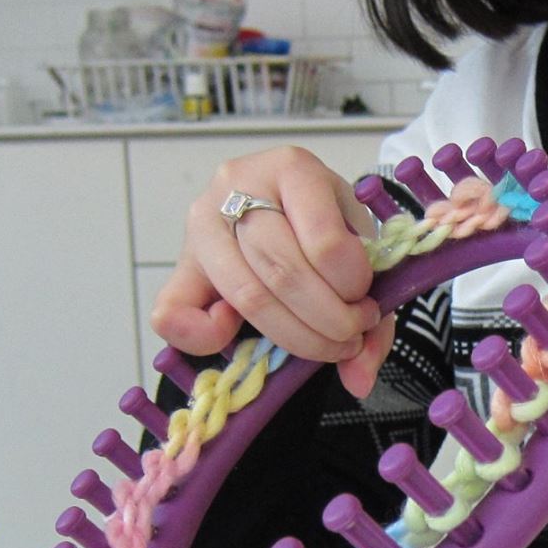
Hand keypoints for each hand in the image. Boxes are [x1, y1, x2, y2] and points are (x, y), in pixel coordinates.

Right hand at [151, 146, 396, 398]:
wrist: (283, 209)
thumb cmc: (324, 229)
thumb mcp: (361, 252)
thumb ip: (375, 314)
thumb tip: (359, 379)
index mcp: (292, 167)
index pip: (324, 240)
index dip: (352, 287)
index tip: (367, 304)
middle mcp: (237, 184)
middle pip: (283, 271)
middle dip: (328, 319)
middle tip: (349, 337)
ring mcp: (201, 222)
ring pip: (246, 294)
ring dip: (293, 336)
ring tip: (323, 345)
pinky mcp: (179, 262)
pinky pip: (172, 312)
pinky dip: (205, 338)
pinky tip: (238, 335)